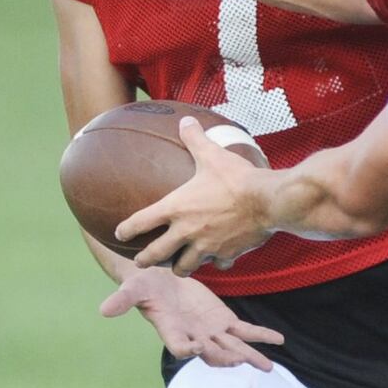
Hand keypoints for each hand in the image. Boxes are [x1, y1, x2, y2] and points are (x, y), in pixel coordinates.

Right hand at [101, 266, 281, 370]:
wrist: (160, 278)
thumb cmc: (143, 284)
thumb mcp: (132, 288)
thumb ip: (122, 300)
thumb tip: (104, 310)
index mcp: (171, 331)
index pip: (180, 345)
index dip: (187, 348)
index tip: (195, 347)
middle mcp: (193, 337)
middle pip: (211, 352)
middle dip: (225, 358)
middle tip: (239, 362)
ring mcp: (210, 331)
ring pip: (232, 347)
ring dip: (249, 356)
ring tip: (267, 367)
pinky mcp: (223, 321)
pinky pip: (245, 331)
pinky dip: (260, 335)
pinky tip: (278, 342)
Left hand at [120, 116, 276, 275]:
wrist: (267, 201)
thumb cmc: (236, 178)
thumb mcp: (212, 155)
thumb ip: (195, 139)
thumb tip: (186, 120)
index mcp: (177, 208)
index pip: (141, 222)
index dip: (126, 229)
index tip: (120, 233)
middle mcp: (186, 231)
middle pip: (156, 254)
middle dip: (145, 259)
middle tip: (140, 261)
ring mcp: (206, 246)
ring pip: (184, 266)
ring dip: (179, 266)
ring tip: (178, 266)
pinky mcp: (226, 254)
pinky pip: (218, 264)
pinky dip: (217, 263)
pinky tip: (220, 260)